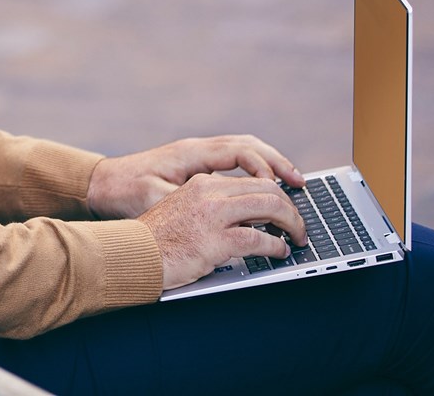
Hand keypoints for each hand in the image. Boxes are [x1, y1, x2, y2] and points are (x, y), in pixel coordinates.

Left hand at [87, 134, 305, 218]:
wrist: (102, 184)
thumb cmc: (125, 191)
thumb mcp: (153, 199)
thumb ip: (184, 204)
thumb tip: (213, 213)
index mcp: (191, 153)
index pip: (239, 151)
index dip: (265, 168)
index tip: (282, 188)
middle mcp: (197, 149)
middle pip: (248, 145)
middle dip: (277, 162)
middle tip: (300, 183)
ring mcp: (197, 155)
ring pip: (243, 150)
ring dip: (268, 164)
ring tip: (291, 184)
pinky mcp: (195, 165)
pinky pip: (233, 160)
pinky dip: (253, 170)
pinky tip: (264, 188)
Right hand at [139, 172, 308, 289]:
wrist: (133, 253)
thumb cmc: (157, 238)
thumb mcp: (184, 208)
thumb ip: (211, 204)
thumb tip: (246, 214)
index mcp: (202, 182)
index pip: (253, 179)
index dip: (278, 193)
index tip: (289, 206)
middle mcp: (209, 192)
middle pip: (267, 189)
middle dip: (291, 209)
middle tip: (300, 227)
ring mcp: (212, 215)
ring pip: (269, 208)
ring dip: (291, 225)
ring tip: (296, 239)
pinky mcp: (214, 241)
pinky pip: (258, 240)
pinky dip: (275, 246)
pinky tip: (279, 252)